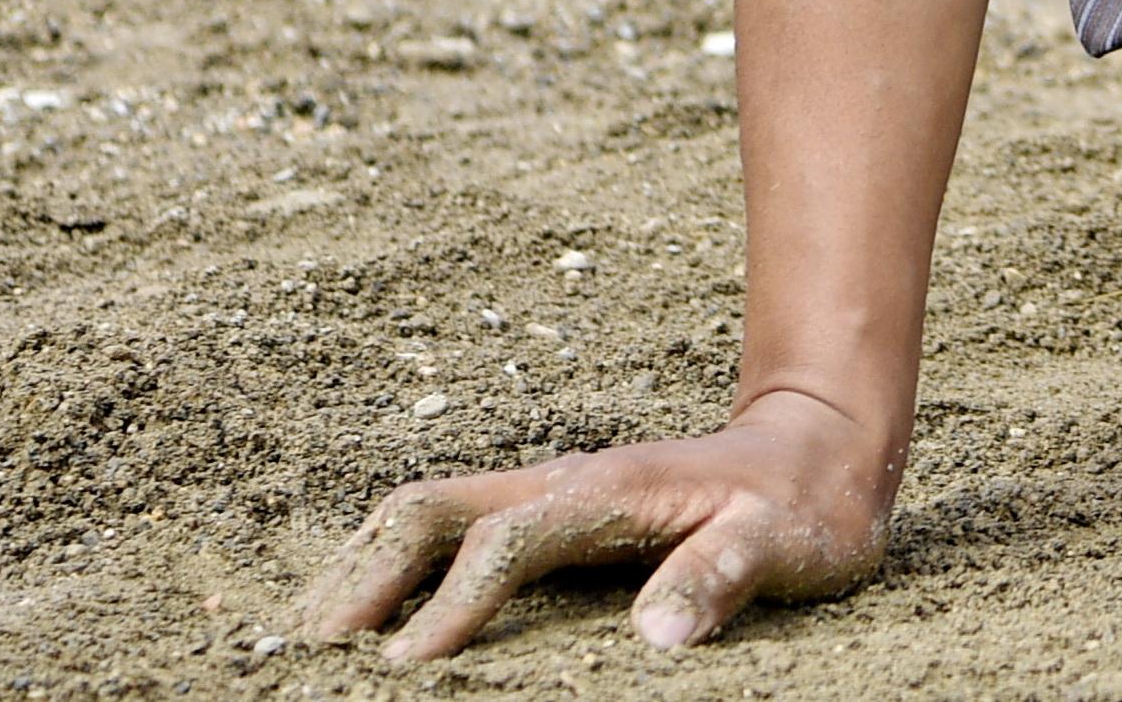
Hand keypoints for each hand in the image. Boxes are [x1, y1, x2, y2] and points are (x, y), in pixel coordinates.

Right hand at [296, 388, 893, 659]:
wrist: (819, 448)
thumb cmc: (801, 506)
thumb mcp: (784, 543)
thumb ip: (722, 577)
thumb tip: (655, 636)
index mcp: (609, 491)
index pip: (506, 546)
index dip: (450, 609)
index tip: (400, 674)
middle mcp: (560, 482)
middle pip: (428, 511)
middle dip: (362, 578)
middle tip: (304, 655)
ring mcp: (545, 493)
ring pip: (421, 513)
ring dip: (360, 567)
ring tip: (302, 640)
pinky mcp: (542, 512)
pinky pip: (444, 529)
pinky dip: (387, 563)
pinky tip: (359, 613)